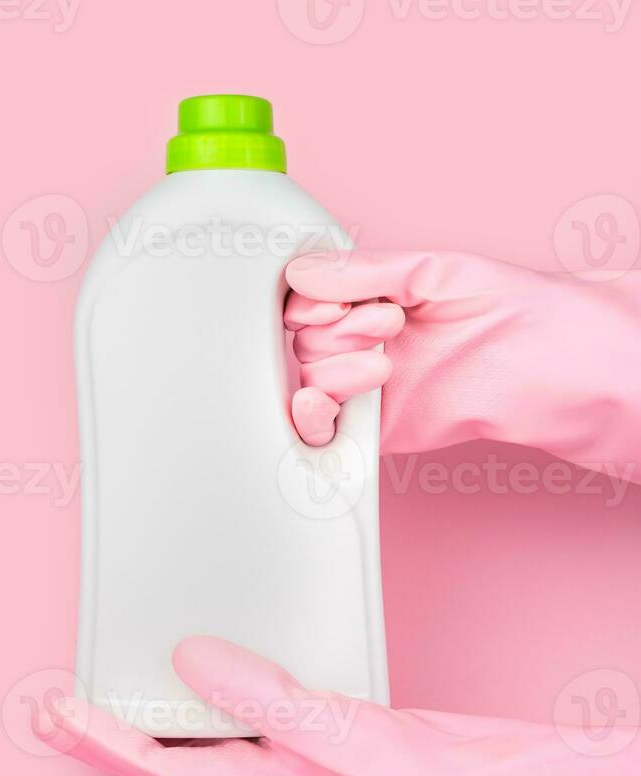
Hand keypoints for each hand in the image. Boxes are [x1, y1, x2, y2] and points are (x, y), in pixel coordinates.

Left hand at [44, 637, 640, 775]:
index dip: (103, 743)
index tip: (56, 715)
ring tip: (121, 676)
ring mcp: (291, 747)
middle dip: (109, 731)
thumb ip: (264, 697)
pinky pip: (250, 696)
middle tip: (60, 705)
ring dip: (157, 708)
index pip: (161, 767)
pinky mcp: (315, 719)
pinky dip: (219, 676)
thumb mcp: (337, 736)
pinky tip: (214, 655)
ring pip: (206, 727)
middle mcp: (268, 767)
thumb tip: (190, 661)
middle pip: (168, 751)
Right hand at [286, 251, 640, 480]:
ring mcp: (368, 388)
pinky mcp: (377, 430)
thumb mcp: (429, 270)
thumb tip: (300, 273)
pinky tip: (321, 405)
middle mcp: (365, 344)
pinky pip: (325, 432)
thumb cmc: (508, 309)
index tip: (335, 300)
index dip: (309, 302)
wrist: (548, 365)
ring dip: (335, 368)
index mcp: (373, 301)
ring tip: (385, 359)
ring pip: (310, 381)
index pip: (306, 301)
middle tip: (386, 324)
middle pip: (304, 341)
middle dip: (335, 331)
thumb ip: (363, 272)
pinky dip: (311, 421)